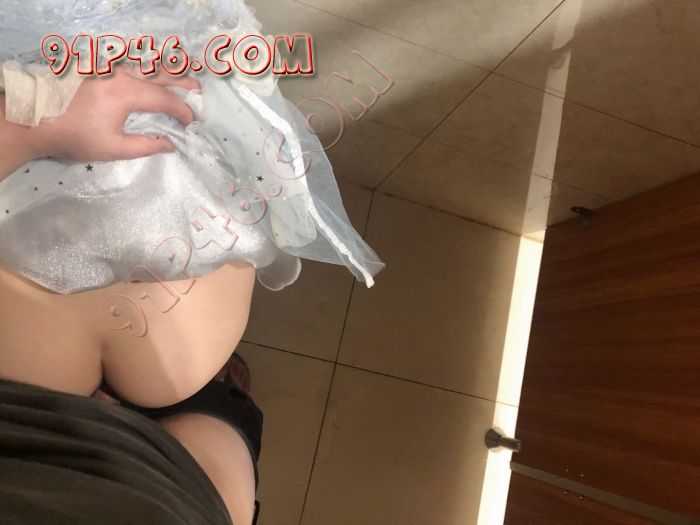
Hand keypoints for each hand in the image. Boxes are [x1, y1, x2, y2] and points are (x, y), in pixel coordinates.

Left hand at [27, 66, 200, 161]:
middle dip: (183, 82)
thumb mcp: (113, 149)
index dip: (183, 111)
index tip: (191, 123)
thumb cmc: (75, 137)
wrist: (36, 120)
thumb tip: (171, 145)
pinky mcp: (97, 68)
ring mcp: (108, 68)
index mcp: (126, 93)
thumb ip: (146, 146)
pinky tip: (152, 77)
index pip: (165, 99)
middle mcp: (120, 74)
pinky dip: (146, 70)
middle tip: (199, 90)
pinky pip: (129, 65)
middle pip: (160, 73)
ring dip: (166, 72)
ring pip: (145, 65)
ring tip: (181, 79)